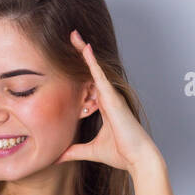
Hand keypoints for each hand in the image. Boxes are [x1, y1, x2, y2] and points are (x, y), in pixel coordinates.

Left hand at [55, 29, 160, 174]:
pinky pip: (101, 76)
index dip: (79, 69)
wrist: (137, 159)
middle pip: (91, 70)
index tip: (66, 58)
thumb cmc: (120, 154)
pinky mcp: (113, 99)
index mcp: (103, 106)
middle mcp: (107, 98)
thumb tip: (57, 158)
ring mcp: (111, 96)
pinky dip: (92, 62)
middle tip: (69, 36)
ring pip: (95, 69)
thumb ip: (73, 151)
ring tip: (73, 35)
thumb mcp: (89, 151)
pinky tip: (85, 49)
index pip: (88, 83)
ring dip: (84, 51)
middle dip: (80, 53)